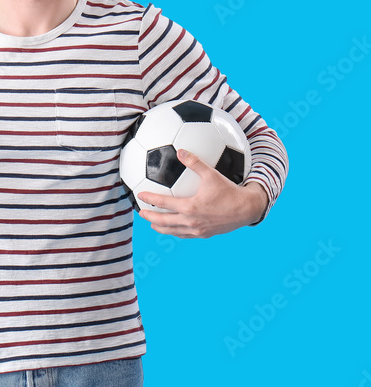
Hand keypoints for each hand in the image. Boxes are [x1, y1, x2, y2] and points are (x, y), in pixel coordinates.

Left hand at [137, 149, 268, 238]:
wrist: (247, 209)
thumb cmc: (229, 190)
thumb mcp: (212, 174)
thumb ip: (194, 162)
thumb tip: (180, 151)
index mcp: (190, 207)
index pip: (163, 203)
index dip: (149, 199)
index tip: (139, 195)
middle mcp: (191, 221)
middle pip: (164, 221)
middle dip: (150, 217)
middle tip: (140, 212)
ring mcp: (197, 230)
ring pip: (173, 231)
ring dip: (160, 227)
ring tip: (152, 223)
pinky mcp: (204, 234)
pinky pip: (185, 235)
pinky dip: (175, 232)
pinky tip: (172, 228)